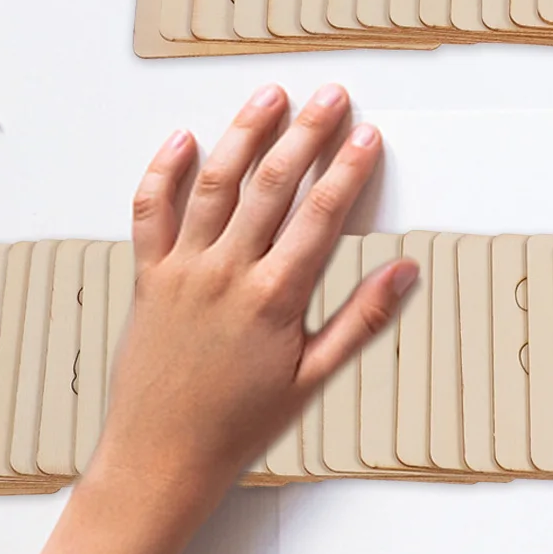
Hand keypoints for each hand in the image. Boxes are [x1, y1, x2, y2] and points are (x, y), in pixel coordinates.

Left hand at [90, 83, 416, 518]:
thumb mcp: (314, 377)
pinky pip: (151, 211)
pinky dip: (165, 171)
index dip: (347, 170)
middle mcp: (227, 274)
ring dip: (244, 135)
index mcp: (274, 298)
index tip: (366, 135)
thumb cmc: (239, 423)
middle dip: (305, 134)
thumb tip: (405, 274)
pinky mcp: (147, 277)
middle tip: (330, 96)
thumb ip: (362, 319)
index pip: (321, 216)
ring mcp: (183, 270)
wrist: (160, 457)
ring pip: (215, 185)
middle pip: (271, 185)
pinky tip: (185, 139)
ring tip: (269, 97)